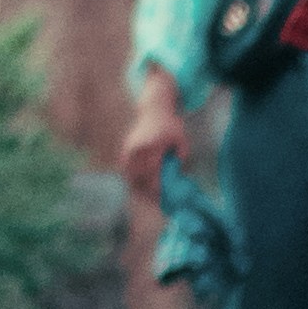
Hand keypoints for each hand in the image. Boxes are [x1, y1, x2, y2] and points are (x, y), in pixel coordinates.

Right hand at [120, 69, 191, 197]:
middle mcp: (139, 148)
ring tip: (144, 194)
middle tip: (154, 199)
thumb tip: (178, 171)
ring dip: (136, 184)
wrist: (154, 109)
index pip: (152, 171)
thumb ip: (182, 154)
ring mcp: (130, 148)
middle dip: (146, 189)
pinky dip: (129, 176)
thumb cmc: (171, 125)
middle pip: (139, 175)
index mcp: (153, 146)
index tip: (160, 195)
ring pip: (129, 172)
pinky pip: (125, 167)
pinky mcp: (126, 148)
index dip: (155, 185)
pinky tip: (135, 184)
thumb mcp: (182, 138)